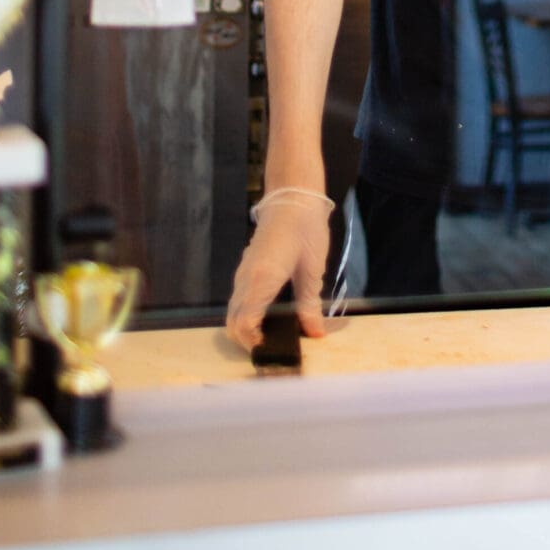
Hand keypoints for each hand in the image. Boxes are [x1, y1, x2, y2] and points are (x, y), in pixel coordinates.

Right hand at [225, 188, 332, 349]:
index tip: (274, 354)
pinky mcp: (246, 268)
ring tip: (272, 339)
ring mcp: (243, 273)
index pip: (244, 324)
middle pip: (233, 323)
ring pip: (233, 312)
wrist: (293, 196)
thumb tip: (315, 334)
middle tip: (273, 351)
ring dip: (246, 330)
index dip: (255, 345)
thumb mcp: (312, 269)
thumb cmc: (305, 229)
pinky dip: (246, 316)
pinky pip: (239, 300)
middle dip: (248, 342)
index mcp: (261, 280)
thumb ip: (309, 304)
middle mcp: (245, 279)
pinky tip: (268, 319)